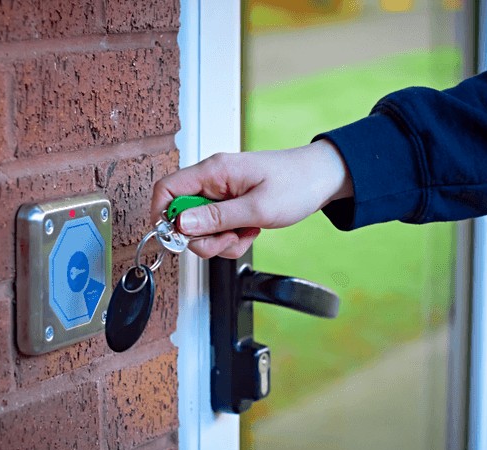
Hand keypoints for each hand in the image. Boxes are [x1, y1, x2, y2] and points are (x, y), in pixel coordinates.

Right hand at [150, 139, 352, 258]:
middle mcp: (213, 181)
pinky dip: (233, 238)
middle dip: (203, 238)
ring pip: (201, 228)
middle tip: (228, 239)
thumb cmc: (297, 183)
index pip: (167, 190)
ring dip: (221, 241)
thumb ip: (216, 218)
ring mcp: (221, 194)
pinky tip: (251, 231)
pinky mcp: (231, 205)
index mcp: (213, 172)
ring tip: (247, 233)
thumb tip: (180, 224)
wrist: (324, 178)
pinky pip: (219, 230)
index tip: (177, 238)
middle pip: (183, 217)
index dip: (163, 216)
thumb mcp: (257, 208)